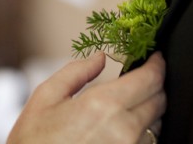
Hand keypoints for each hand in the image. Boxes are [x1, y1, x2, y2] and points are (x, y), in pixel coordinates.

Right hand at [7, 52, 165, 143]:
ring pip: (157, 125)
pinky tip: (120, 130)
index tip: (155, 58)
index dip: (156, 65)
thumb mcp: (46, 97)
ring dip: (147, 111)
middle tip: (140, 79)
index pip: (149, 80)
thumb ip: (76, 72)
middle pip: (159, 101)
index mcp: (102, 105)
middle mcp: (124, 130)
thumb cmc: (34, 141)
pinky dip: (141, 133)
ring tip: (125, 107)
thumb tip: (100, 58)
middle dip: (153, 86)